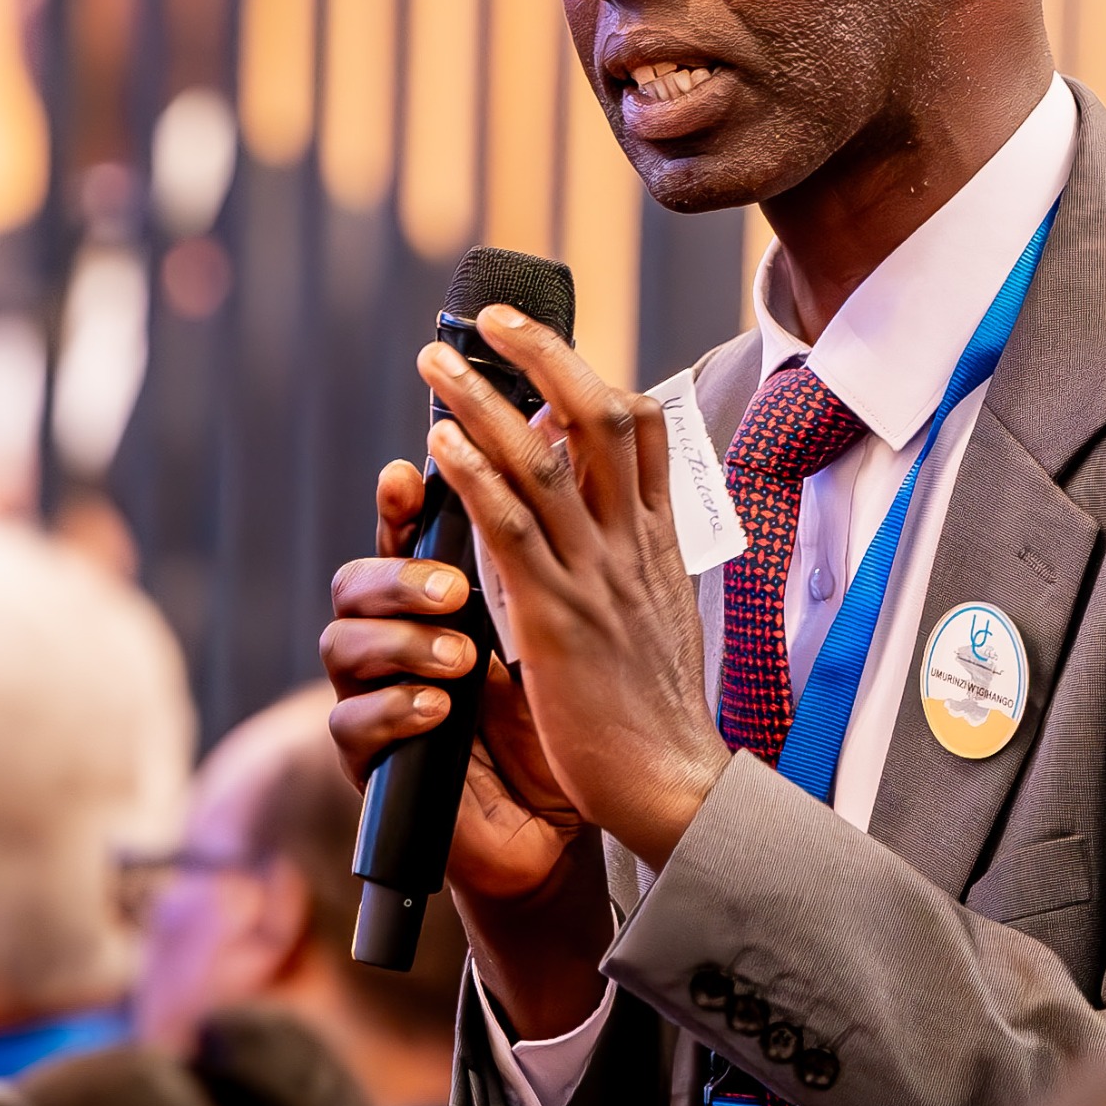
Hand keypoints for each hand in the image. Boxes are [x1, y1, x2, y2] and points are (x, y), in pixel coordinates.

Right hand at [324, 460, 613, 1036]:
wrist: (571, 816)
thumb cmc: (567, 711)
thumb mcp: (562, 626)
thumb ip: (540, 558)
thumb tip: (551, 463)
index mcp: (439, 599)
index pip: (402, 537)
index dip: (396, 504)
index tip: (407, 476)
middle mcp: (398, 640)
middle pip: (356, 582)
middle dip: (400, 579)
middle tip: (454, 590)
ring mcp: (377, 698)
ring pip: (342, 645)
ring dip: (399, 644)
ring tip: (461, 658)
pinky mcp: (373, 762)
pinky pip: (351, 724)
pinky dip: (392, 711)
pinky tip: (436, 710)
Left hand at [417, 308, 727, 871]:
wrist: (670, 787)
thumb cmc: (655, 714)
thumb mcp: (657, 617)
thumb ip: (631, 559)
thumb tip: (607, 511)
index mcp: (659, 544)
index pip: (647, 430)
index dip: (598, 377)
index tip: (549, 350)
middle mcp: (632, 545)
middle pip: (598, 416)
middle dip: (543, 355)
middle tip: (493, 319)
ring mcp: (596, 577)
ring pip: (542, 460)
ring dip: (481, 401)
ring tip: (434, 362)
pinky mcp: (555, 619)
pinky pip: (512, 529)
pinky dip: (473, 477)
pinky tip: (437, 445)